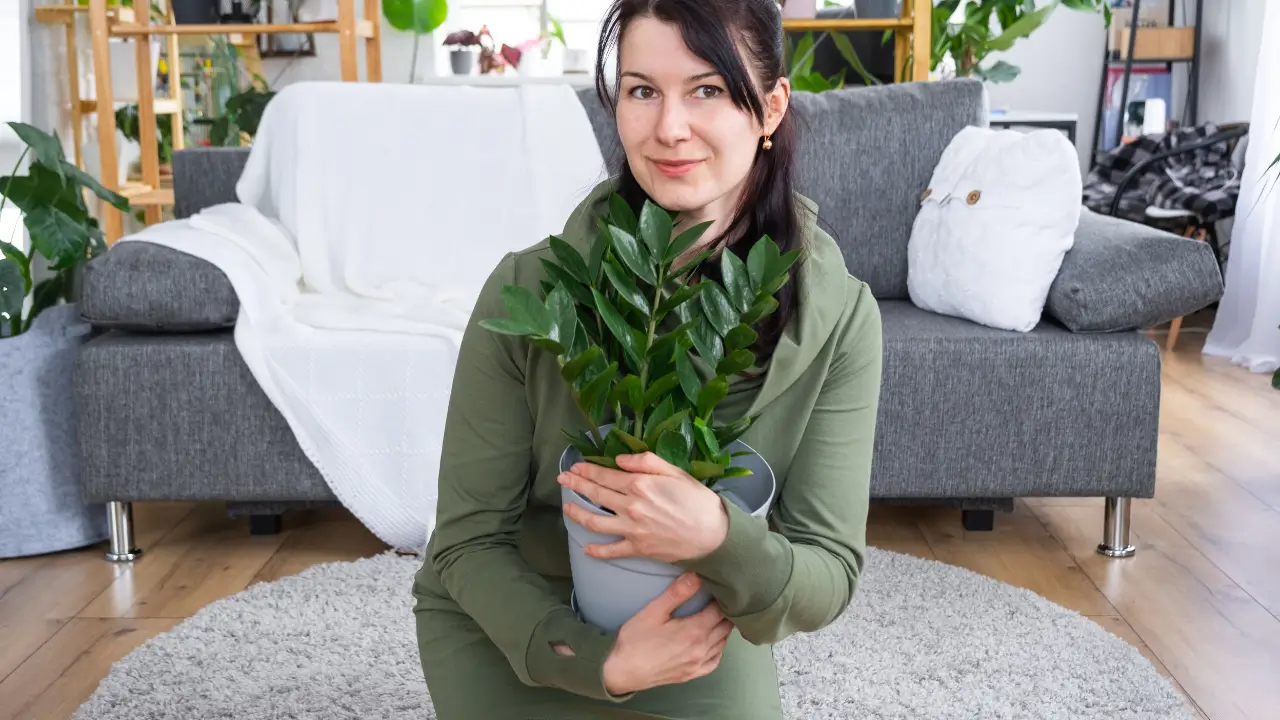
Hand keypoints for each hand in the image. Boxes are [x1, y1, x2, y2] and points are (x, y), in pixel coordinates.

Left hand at [558, 452, 727, 562]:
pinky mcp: (638, 548)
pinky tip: (586, 548)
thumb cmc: (698, 500)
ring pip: (595, 522)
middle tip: (562, 480)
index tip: (575, 467)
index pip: (605, 476)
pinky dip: (596, 550)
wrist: (713, 534)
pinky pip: (611, 551)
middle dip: (576, 485)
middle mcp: (630, 506)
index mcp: (640, 484)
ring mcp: (632, 529)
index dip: (587, 471)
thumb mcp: (675, 471)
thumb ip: (645, 461)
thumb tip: (619, 459)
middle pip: (596, 495)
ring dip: (577, 514)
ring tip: (567, 508)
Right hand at [602, 573, 733, 694]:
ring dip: (723, 628)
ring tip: (718, 615)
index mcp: (695, 631)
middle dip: (725, 610)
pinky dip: (719, 648)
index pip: (720, 609)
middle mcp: (702, 648)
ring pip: (723, 642)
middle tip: (719, 598)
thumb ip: (677, 593)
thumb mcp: (653, 611)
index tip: (718, 588)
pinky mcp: (692, 674)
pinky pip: (715, 661)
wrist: (623, 672)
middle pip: (725, 626)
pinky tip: (713, 642)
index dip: (721, 597)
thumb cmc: (635, 640)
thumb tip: (696, 575)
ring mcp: (698, 664)